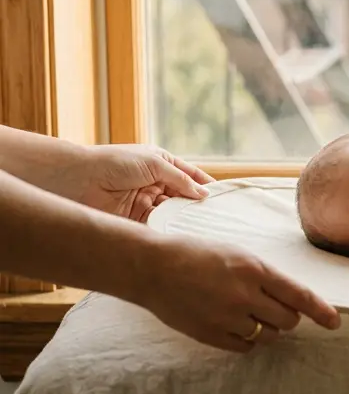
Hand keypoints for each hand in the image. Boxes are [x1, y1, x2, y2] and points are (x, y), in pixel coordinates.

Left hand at [75, 144, 211, 222]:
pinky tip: (179, 231)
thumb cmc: (116, 163)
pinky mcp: (135, 218)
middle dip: (196, 204)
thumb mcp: (155, 163)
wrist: (79, 180)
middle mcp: (155, 182)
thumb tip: (203, 193)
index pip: (190, 175)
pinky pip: (156, 223)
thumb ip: (180, 179)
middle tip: (215, 216)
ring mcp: (145, 200)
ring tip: (200, 225)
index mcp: (161, 163)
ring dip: (182, 216)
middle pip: (183, 195)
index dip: (205, 184)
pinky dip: (167, 226)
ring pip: (171, 210)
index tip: (223, 196)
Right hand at [133, 234, 340, 352]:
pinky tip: (235, 325)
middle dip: (288, 317)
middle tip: (275, 308)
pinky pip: (245, 347)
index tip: (334, 322)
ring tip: (249, 313)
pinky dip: (247, 340)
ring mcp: (226, 317)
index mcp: (254, 270)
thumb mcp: (238, 253)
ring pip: (267, 335)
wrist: (153, 268)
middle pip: (288, 320)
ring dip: (267, 328)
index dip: (321, 311)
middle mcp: (244, 295)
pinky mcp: (210, 335)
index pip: (299, 295)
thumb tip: (291, 296)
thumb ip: (264, 275)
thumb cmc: (197, 254)